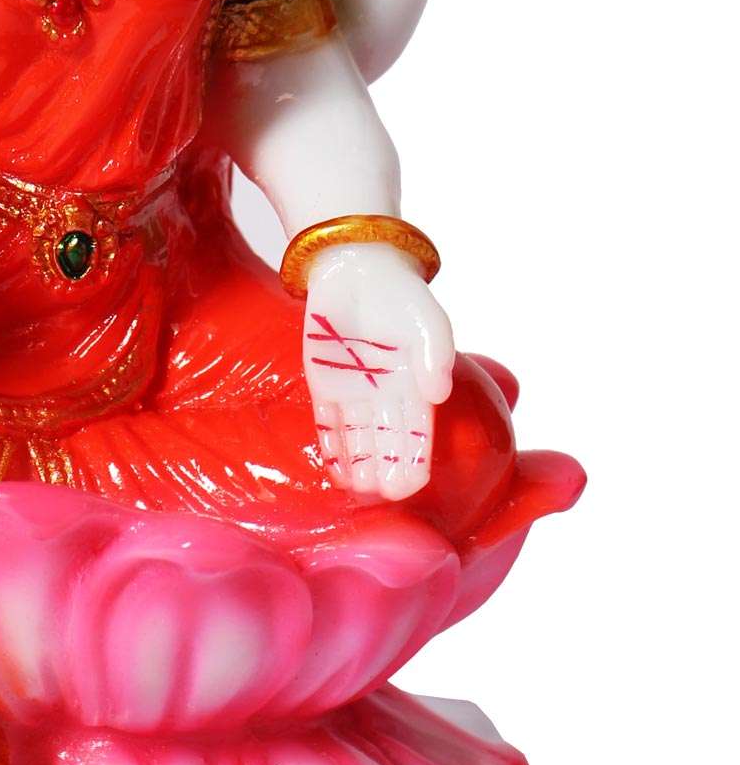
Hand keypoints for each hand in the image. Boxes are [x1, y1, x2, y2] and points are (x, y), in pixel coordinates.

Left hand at [303, 242, 453, 500]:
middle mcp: (386, 397)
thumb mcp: (425, 318)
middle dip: (387, 469)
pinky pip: (327, 424)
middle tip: (384, 494)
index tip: (411, 484)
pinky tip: (334, 472)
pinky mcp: (324, 387)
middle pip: (387, 441)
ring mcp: (354, 394)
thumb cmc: (399, 294)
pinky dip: (331, 447)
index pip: (417, 431)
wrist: (355, 269)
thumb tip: (440, 392)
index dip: (414, 459)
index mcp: (415, 386)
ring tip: (361, 489)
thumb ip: (437, 352)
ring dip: (360, 464)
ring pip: (358, 439)